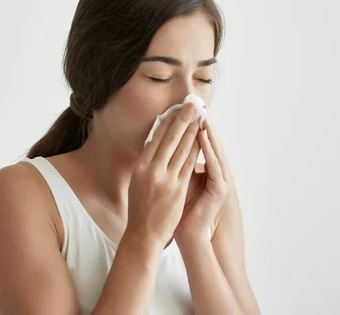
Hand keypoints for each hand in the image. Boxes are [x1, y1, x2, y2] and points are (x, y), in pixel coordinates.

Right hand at [126, 103, 201, 250]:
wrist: (143, 234)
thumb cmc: (140, 209)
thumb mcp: (137, 182)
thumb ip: (147, 165)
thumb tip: (154, 148)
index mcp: (140, 166)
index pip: (155, 138)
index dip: (167, 122)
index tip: (175, 109)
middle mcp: (151, 169)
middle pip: (168, 138)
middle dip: (182, 118)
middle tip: (192, 104)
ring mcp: (164, 179)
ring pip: (180, 148)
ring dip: (192, 129)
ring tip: (199, 115)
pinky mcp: (176, 189)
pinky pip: (188, 164)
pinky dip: (196, 149)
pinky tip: (202, 138)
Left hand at [174, 115, 234, 240]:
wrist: (188, 231)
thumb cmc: (178, 207)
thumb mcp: (176, 180)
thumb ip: (174, 162)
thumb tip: (161, 143)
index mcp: (204, 168)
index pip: (199, 142)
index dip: (192, 126)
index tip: (185, 108)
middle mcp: (215, 171)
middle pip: (209, 143)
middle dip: (202, 124)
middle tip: (197, 105)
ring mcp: (221, 180)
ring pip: (214, 151)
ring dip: (208, 134)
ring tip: (202, 116)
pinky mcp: (221, 189)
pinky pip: (215, 166)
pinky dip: (210, 151)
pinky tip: (204, 138)